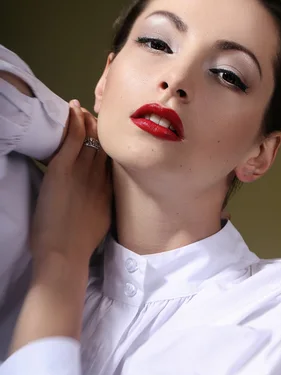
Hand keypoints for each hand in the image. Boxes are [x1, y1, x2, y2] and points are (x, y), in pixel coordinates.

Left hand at [30, 100, 111, 275]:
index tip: (110, 136)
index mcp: (109, 191)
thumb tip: (104, 201)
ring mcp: (82, 172)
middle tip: (98, 117)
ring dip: (88, 122)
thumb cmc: (80, 246)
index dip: (112, 146)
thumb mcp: (101, 224)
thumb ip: (104, 207)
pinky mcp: (62, 170)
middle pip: (104, 147)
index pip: (113, 162)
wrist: (66, 253)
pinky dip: (74, 123)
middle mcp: (100, 178)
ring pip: (90, 139)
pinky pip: (72, 140)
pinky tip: (74, 109)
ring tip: (84, 109)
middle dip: (102, 130)